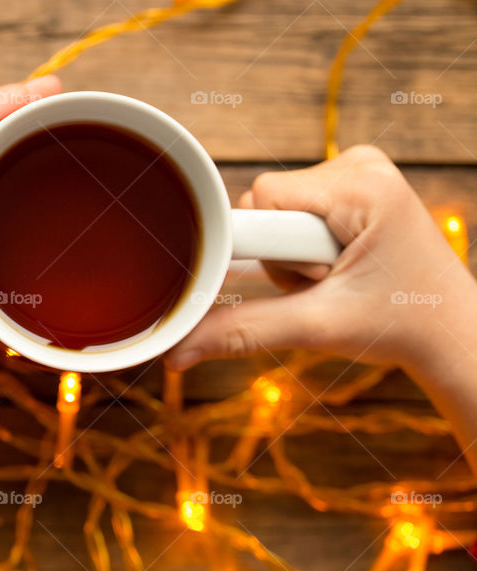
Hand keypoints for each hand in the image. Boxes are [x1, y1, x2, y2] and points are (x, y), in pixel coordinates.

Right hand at [166, 145, 476, 373]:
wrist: (450, 332)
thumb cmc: (402, 325)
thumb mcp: (316, 327)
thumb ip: (242, 330)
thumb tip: (177, 350)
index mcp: (363, 186)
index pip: (264, 197)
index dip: (266, 247)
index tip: (297, 281)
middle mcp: (362, 164)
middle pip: (267, 202)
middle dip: (280, 254)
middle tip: (325, 284)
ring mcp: (360, 170)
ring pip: (277, 207)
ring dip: (290, 254)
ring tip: (334, 277)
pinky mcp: (354, 184)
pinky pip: (293, 207)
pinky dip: (301, 245)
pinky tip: (334, 264)